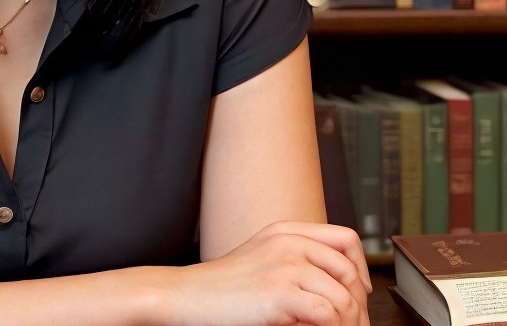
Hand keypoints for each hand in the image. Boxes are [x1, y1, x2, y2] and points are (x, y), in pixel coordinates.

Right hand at [164, 222, 370, 325]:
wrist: (187, 295)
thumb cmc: (223, 286)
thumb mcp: (263, 259)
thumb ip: (296, 261)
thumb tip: (342, 289)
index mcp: (285, 231)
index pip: (345, 239)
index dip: (360, 267)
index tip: (358, 292)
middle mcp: (288, 242)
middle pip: (349, 272)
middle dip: (357, 306)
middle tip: (349, 325)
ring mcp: (284, 265)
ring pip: (344, 298)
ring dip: (346, 324)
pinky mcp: (279, 292)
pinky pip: (329, 315)